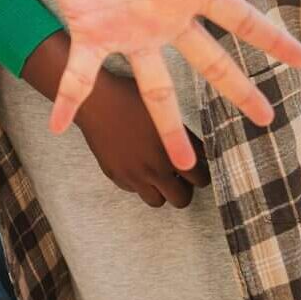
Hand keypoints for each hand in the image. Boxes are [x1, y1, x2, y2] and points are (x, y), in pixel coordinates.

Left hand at [12, 0, 300, 163]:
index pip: (239, 17)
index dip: (270, 38)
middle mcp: (163, 15)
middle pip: (209, 62)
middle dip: (238, 91)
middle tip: (267, 120)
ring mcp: (127, 28)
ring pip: (155, 86)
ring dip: (166, 124)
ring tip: (183, 163)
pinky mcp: (88, 29)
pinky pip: (81, 73)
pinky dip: (70, 99)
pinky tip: (61, 125)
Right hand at [22, 31, 202, 206]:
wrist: (96, 100)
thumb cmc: (131, 98)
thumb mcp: (166, 112)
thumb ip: (184, 136)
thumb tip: (203, 151)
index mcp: (173, 151)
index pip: (200, 178)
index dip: (202, 174)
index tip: (199, 169)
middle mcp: (155, 168)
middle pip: (181, 199)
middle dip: (185, 189)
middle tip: (181, 177)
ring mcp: (134, 175)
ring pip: (157, 201)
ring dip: (162, 191)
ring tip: (160, 175)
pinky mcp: (116, 175)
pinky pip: (134, 190)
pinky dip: (139, 183)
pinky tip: (138, 165)